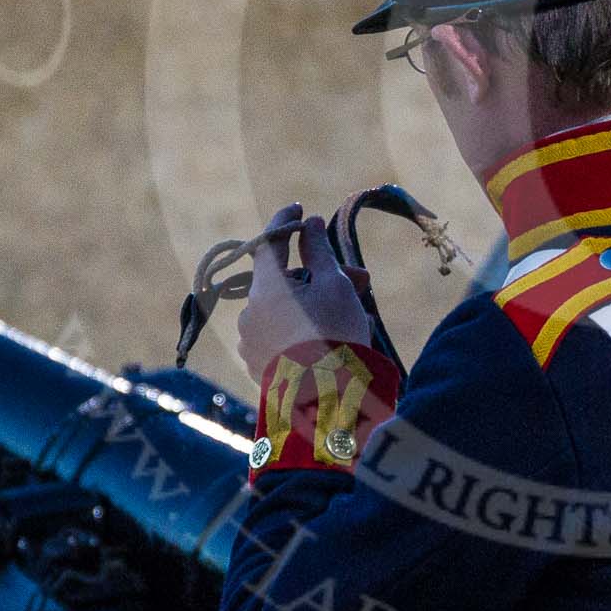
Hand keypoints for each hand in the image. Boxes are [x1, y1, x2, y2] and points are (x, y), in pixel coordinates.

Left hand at [236, 202, 374, 386]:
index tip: (299, 209)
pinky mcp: (259, 366)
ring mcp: (252, 341)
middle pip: (285, 281)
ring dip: (317, 303)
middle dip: (321, 276)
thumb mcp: (335, 286)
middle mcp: (251, 311)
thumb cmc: (335, 334)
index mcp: (265, 287)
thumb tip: (308, 223)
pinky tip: (338, 337)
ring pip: (287, 309)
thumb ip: (318, 251)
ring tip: (359, 315)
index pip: (269, 242)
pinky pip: (283, 335)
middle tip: (360, 280)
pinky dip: (306, 328)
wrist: (326, 401)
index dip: (285, 222)